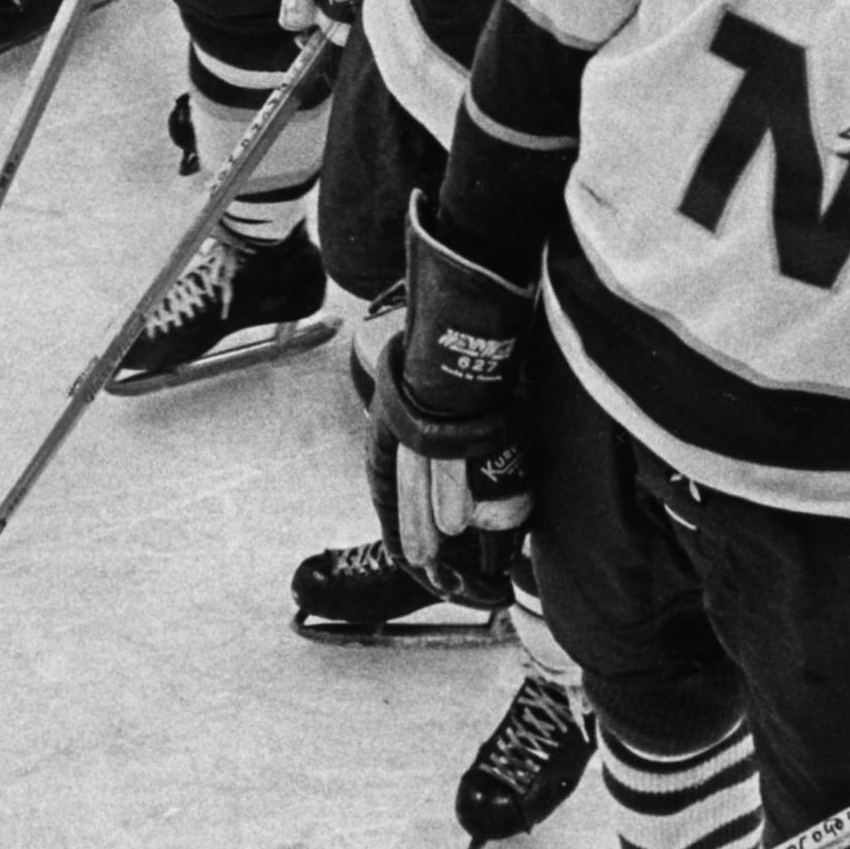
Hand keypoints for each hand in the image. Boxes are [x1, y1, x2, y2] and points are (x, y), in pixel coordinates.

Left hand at [366, 196, 534, 590]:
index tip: (408, 542)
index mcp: (395, 405)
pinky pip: (451, 462)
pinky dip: (452, 495)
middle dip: (407, 527)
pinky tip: (453, 526)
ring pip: (419, 482)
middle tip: (416, 563)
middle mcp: (403, 413)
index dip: (397, 510)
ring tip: (429, 556)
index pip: (388, 469)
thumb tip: (458, 422)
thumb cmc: (452, 320)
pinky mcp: (452, 410)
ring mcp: (427, 414)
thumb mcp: (432, 369)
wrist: (461, 285)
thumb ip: (437, 403)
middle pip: (399, 484)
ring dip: (424, 522)